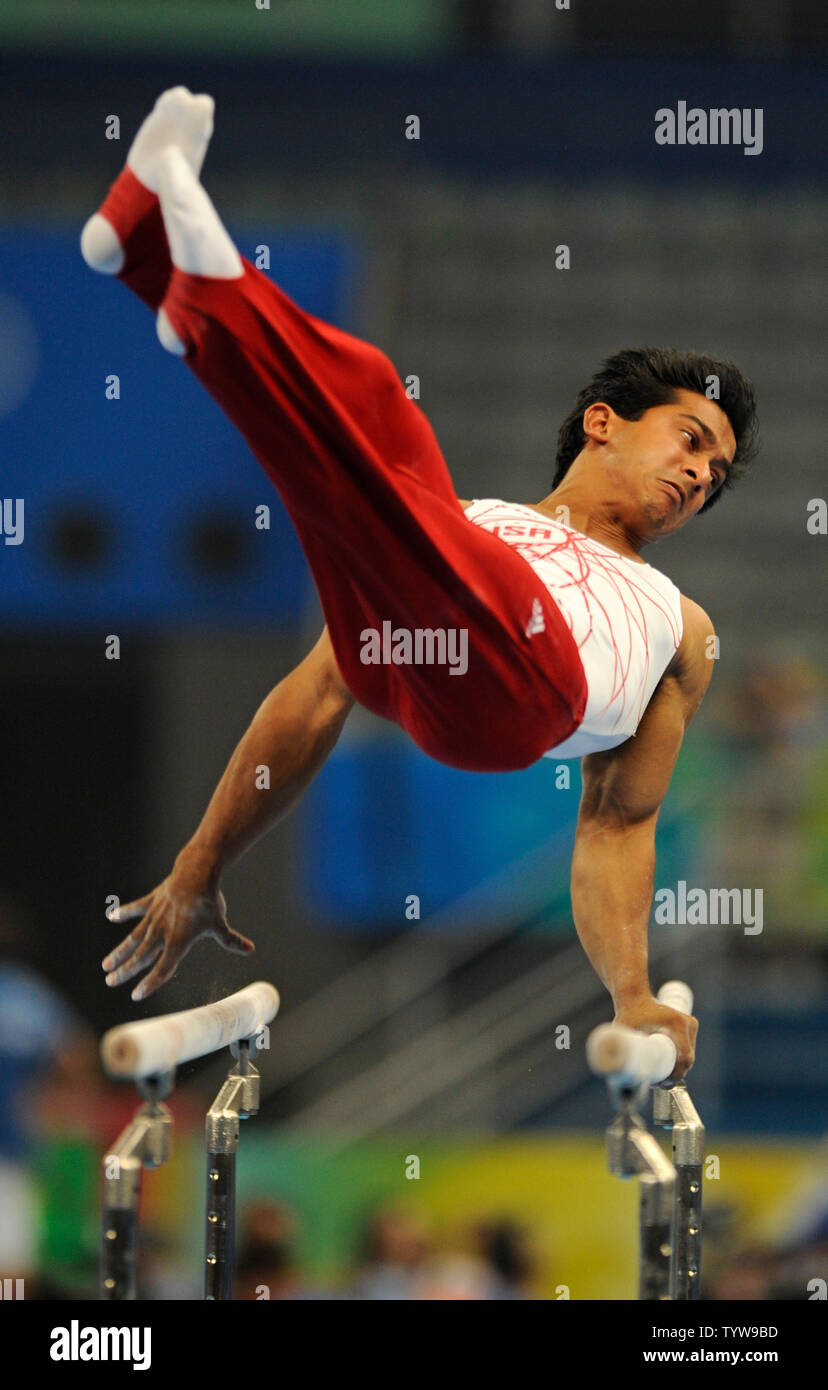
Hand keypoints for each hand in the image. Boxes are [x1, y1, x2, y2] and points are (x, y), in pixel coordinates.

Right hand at [101, 854, 253, 1001]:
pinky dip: (124, 912)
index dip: (150, 983)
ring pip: (133, 938)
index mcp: (178, 942)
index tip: (136, 994)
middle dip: (125, 971)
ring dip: (119, 952)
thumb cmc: (209, 902)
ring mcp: (154, 916)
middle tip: (109, 982)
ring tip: (105, 965)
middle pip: (141, 957)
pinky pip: (136, 908)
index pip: (163, 969)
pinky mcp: (152, 901)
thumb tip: (250, 949)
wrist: (197, 873)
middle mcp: (162, 932)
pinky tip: (111, 917)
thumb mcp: (220, 924)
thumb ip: (231, 940)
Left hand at [613, 994, 697, 1080]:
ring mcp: (690, 1024)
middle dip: (675, 1074)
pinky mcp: (690, 1026)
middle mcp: (688, 1023)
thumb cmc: (629, 1014)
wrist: (635, 996)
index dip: (675, 1075)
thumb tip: (621, 1076)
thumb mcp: (626, 1031)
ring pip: (688, 1056)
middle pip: (688, 1059)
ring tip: (660, 1076)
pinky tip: (668, 1067)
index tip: (660, 1083)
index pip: (685, 1058)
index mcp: (677, 1024)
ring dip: (678, 1068)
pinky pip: (687, 1049)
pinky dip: (680, 1059)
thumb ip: (622, 1049)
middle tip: (657, 1083)